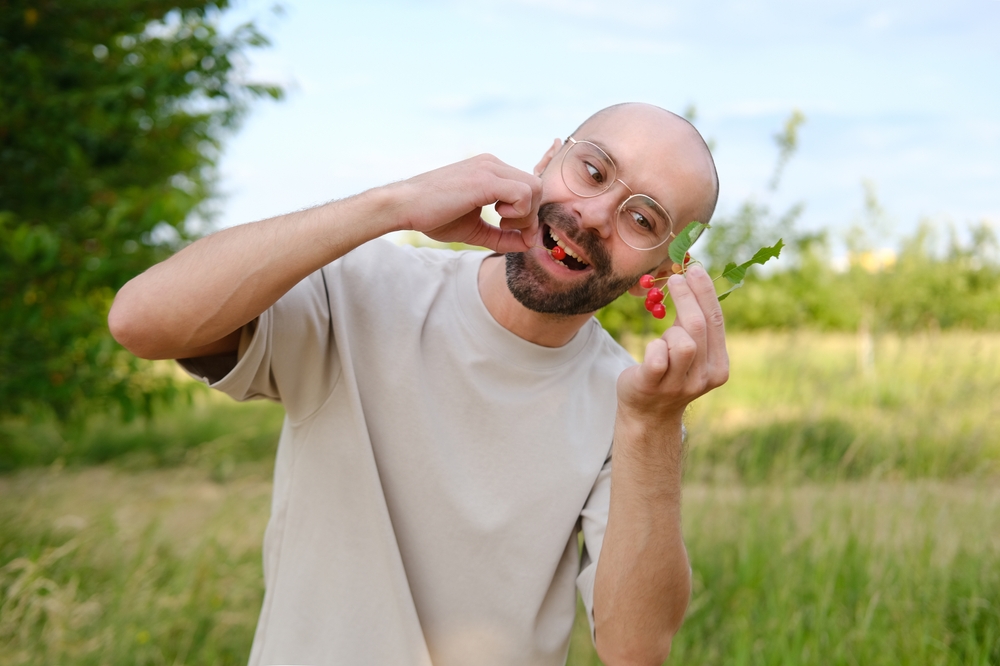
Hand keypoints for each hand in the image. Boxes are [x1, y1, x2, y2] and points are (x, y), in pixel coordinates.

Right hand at [389, 154, 541, 252]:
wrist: (403, 206)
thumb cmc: (432, 216)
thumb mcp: (474, 229)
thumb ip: (500, 236)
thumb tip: (527, 245)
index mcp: (490, 170)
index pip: (528, 186)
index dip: (529, 212)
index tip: (515, 231)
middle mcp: (493, 164)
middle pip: (536, 187)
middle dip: (530, 216)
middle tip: (508, 230)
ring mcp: (490, 168)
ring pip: (534, 188)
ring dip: (525, 214)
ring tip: (501, 224)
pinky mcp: (486, 179)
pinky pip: (524, 193)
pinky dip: (519, 212)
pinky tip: (497, 218)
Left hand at [616, 264, 728, 428]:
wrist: (648, 414)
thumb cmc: (669, 372)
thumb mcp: (690, 350)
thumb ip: (694, 324)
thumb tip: (692, 276)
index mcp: (719, 366)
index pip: (716, 321)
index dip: (706, 293)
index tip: (695, 270)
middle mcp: (705, 377)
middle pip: (699, 327)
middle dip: (686, 297)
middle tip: (674, 279)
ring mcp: (680, 384)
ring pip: (682, 342)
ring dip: (669, 332)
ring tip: (663, 338)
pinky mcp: (654, 386)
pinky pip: (656, 357)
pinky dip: (653, 346)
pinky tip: (652, 349)